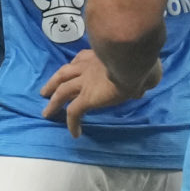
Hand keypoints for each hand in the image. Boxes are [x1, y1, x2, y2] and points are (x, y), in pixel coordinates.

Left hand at [39, 48, 156, 137]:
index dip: (75, 64)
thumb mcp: (144, 64)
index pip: (81, 58)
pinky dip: (72, 123)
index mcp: (99, 56)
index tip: (73, 69)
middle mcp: (87, 67)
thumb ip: (143, 74)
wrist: (132, 61)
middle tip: (45, 91)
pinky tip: (74, 134)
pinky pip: (74, 112)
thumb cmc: (141, 59)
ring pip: (62, 91)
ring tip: (47, 112)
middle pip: (64, 73)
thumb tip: (145, 84)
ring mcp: (85, 82)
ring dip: (53, 102)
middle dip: (53, 82)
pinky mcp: (87, 98)